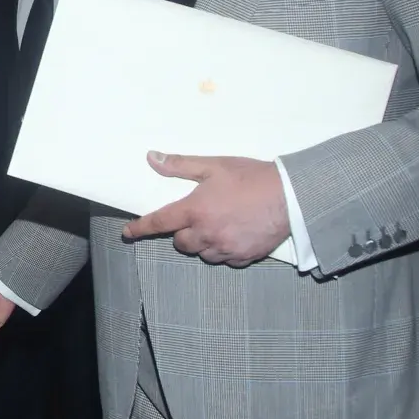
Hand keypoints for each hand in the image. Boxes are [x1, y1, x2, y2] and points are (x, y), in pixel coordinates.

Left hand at [122, 152, 289, 267]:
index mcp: (195, 210)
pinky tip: (233, 236)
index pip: (159, 222)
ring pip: (202, 254)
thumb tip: (152, 158)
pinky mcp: (243, 257)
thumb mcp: (213, 166)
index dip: (140, 228)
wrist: (290, 195)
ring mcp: (225, 248)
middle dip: (182, 233)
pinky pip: (225, 260)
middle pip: (181, 243)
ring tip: (217, 225)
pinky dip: (224, 251)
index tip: (128, 232)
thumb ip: (180, 165)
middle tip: (196, 218)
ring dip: (202, 243)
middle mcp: (206, 233)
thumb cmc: (250, 177)